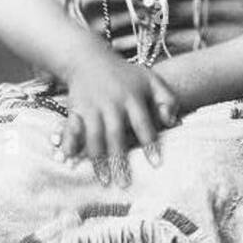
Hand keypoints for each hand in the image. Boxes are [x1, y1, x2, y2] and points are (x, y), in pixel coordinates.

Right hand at [60, 38, 178, 185]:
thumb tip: (173, 122)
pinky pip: (71, 128)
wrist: (89, 59)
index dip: (149, 144)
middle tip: (125, 184)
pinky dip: (69, 142)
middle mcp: (111, 103)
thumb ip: (167, 99)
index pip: (143, 123)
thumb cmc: (125, 74)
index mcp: (132, 97)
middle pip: (116, 135)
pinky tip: (70, 158)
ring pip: (94, 136)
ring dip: (98, 159)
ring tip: (104, 180)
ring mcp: (92, 107)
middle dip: (120, 160)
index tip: (155, 164)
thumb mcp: (150, 79)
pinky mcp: (75, 109)